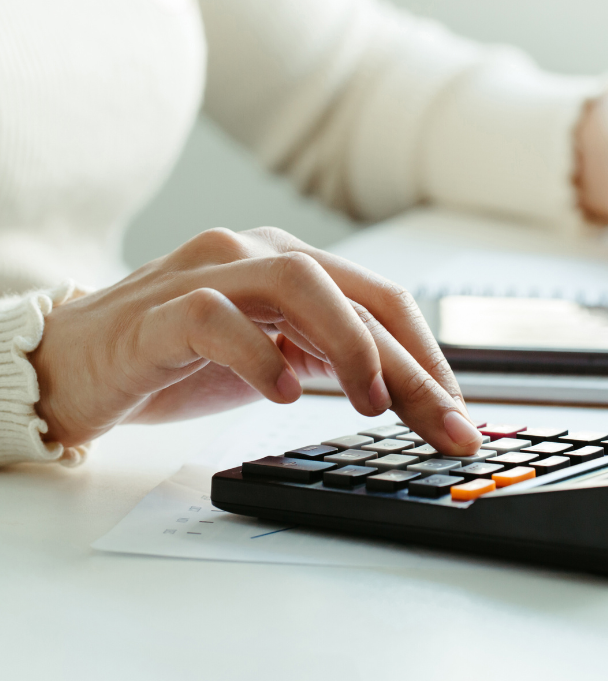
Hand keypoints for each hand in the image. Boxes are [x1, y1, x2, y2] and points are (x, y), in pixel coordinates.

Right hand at [29, 227, 482, 454]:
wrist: (77, 363)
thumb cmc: (180, 358)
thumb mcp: (276, 357)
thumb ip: (331, 357)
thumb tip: (409, 393)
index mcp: (294, 263)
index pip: (383, 302)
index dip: (430, 358)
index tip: (457, 415)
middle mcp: (260, 253)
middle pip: (360, 297)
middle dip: (414, 368)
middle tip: (448, 427)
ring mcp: (211, 272)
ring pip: (303, 282)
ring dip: (352, 346)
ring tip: (372, 406)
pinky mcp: (163, 308)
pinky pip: (219, 317)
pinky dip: (259, 354)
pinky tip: (282, 392)